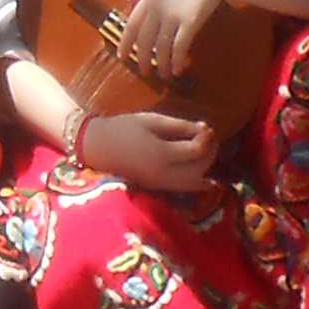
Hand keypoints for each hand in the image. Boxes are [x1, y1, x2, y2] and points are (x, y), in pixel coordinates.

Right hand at [72, 102, 219, 192]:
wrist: (99, 147)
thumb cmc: (124, 128)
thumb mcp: (152, 121)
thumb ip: (180, 126)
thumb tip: (205, 128)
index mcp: (162, 153)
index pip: (197, 151)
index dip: (207, 138)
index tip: (207, 126)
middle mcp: (165, 173)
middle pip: (200, 168)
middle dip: (210, 152)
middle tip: (209, 137)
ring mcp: (162, 184)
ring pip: (195, 182)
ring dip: (206, 167)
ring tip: (205, 151)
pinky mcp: (158, 188)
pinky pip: (185, 187)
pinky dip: (198, 181)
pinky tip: (204, 174)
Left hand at [115, 0, 249, 88]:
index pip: (131, 25)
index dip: (125, 43)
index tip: (121, 57)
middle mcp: (157, 9)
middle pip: (145, 40)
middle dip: (143, 58)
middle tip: (143, 73)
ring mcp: (173, 16)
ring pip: (162, 46)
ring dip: (161, 64)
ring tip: (163, 75)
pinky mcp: (190, 21)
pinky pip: (180, 46)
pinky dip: (176, 60)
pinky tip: (177, 70)